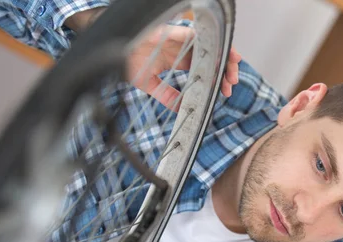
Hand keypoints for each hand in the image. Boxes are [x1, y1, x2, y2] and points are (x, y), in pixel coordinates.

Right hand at [126, 25, 240, 110]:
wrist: (110, 48)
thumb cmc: (126, 59)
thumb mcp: (148, 84)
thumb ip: (166, 95)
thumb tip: (180, 109)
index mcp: (177, 58)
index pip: (204, 67)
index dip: (216, 77)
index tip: (224, 91)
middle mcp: (181, 47)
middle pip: (211, 55)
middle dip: (225, 69)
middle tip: (231, 84)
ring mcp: (179, 38)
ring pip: (209, 44)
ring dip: (224, 56)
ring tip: (233, 69)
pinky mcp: (174, 31)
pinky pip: (195, 36)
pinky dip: (210, 43)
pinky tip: (221, 53)